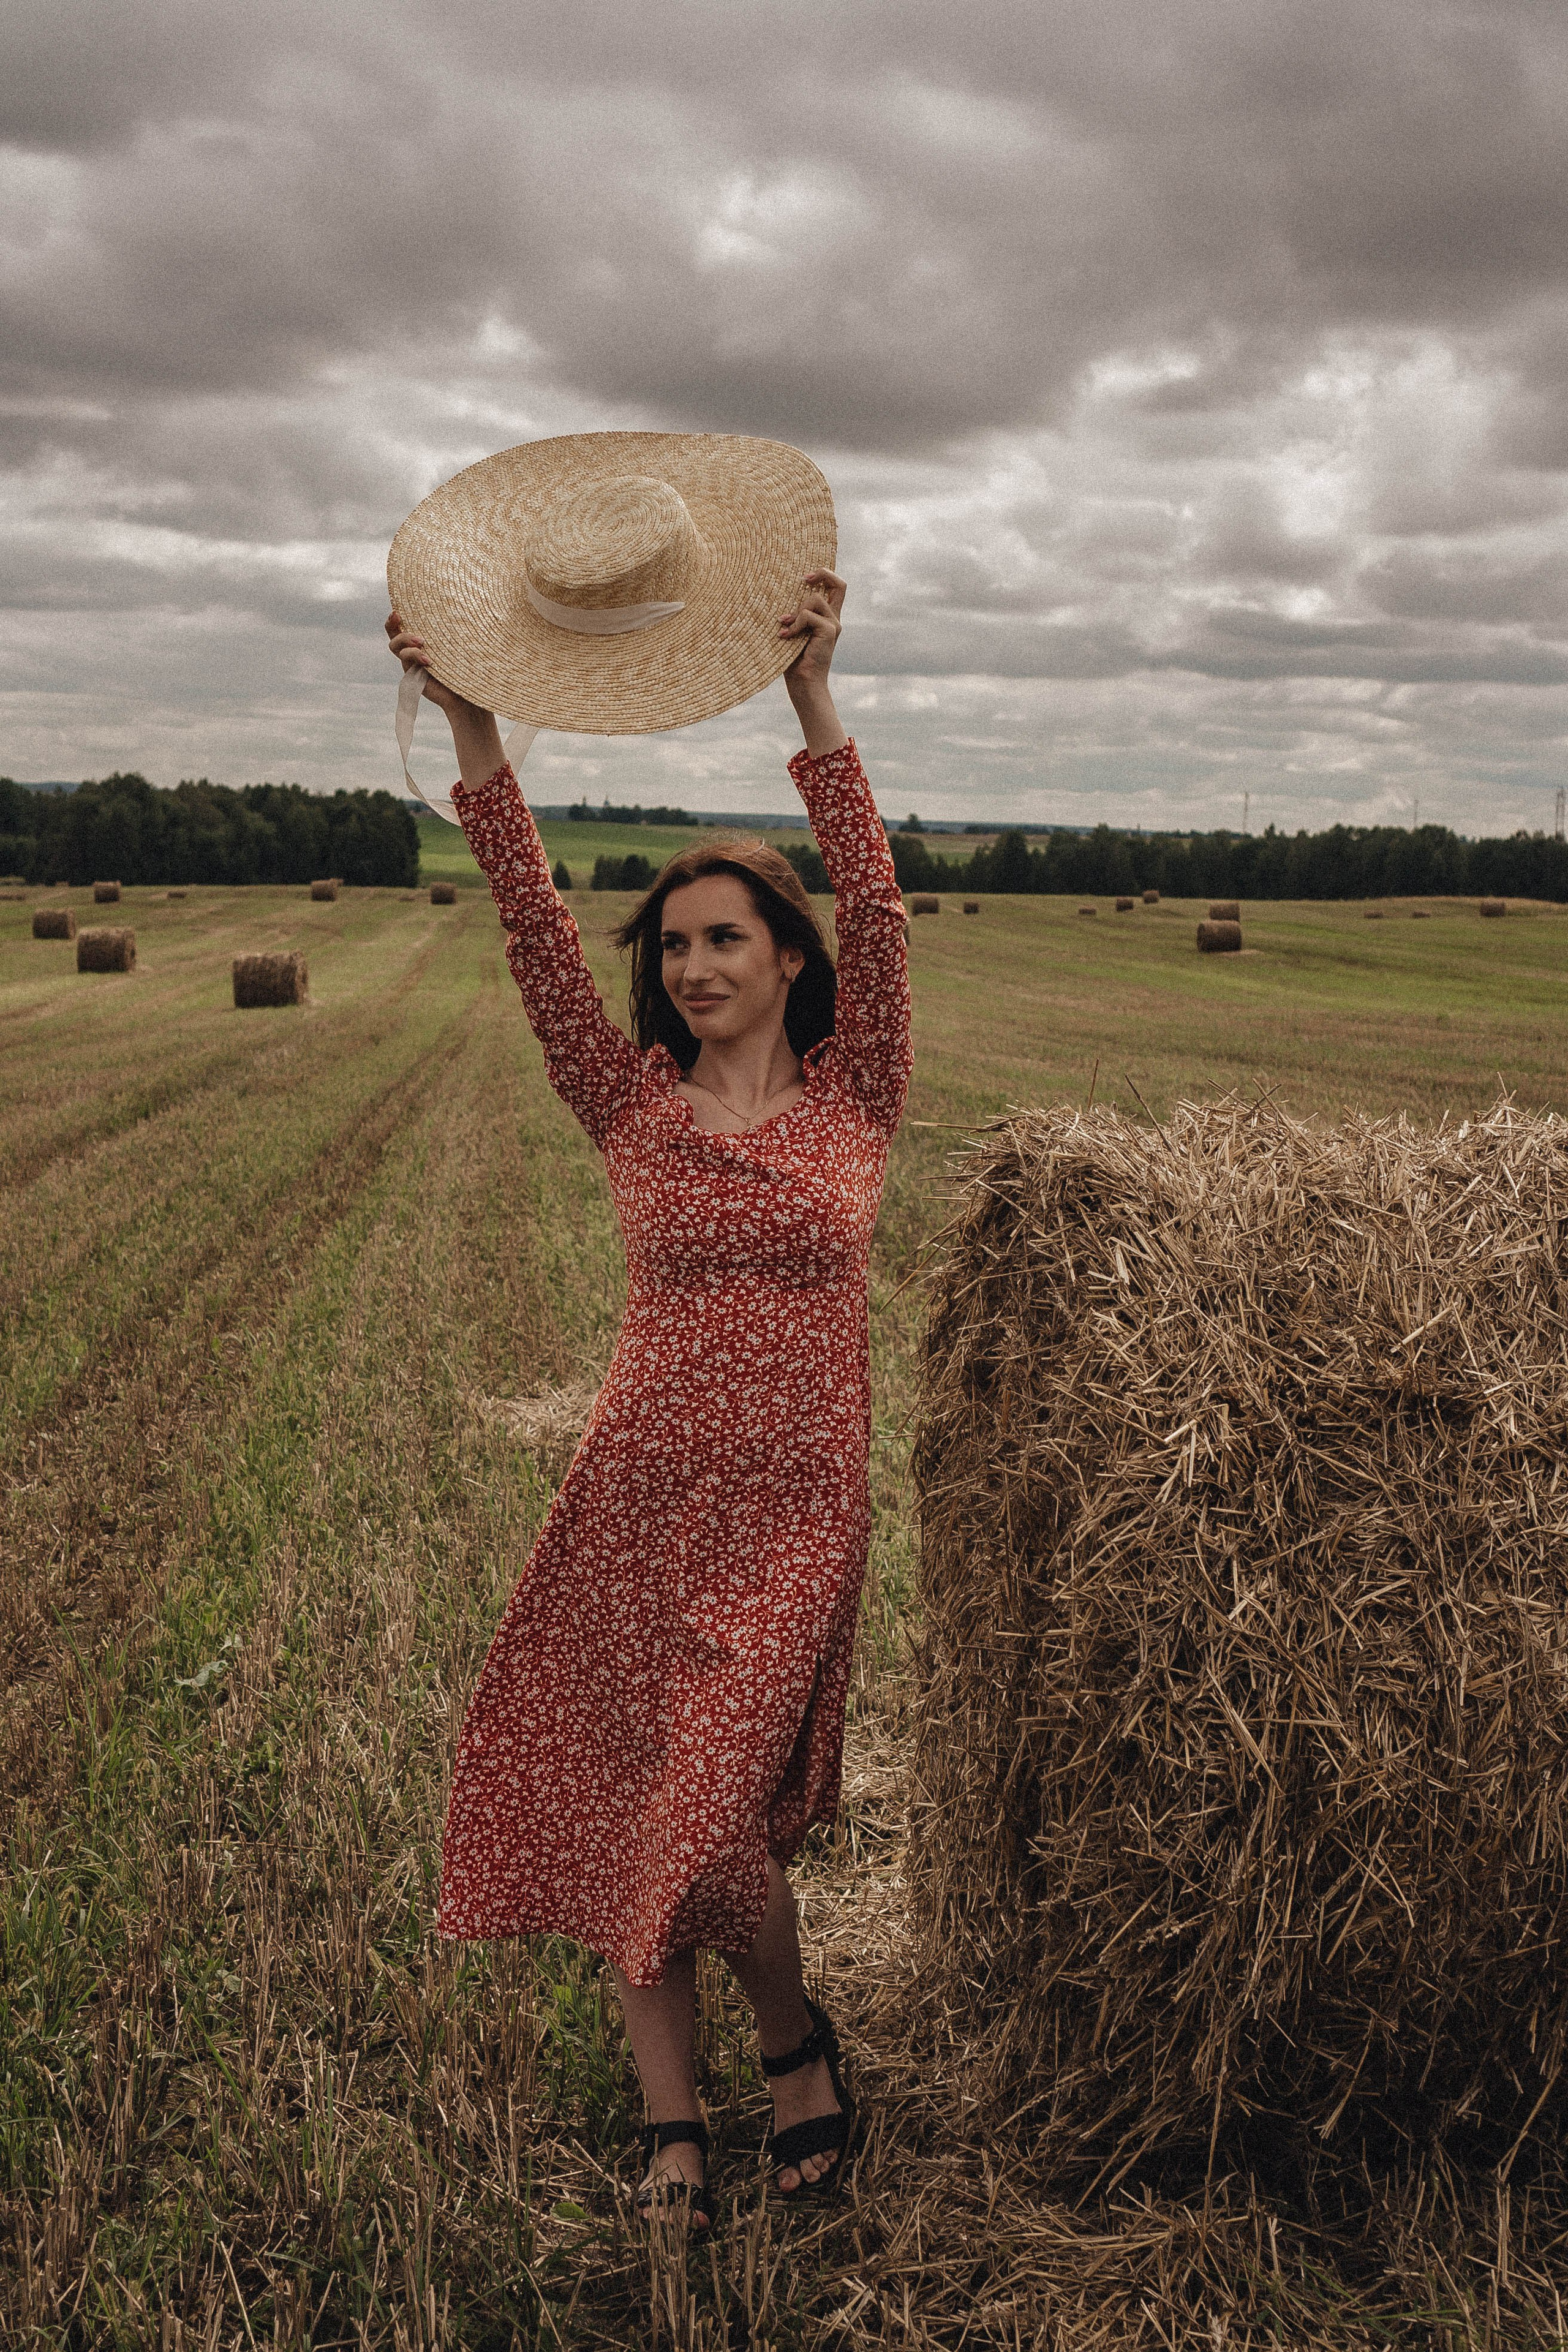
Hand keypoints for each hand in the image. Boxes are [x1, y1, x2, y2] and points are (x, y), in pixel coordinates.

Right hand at [385, 612, 490, 722]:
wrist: (468, 695)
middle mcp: (416, 650)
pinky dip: (415, 656)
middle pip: (393, 635)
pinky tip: (428, 660)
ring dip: (406, 640)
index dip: (396, 617)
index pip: (405, 625)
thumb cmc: (470, 667)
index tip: (397, 610)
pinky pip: (406, 662)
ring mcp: (412, 663)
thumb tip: (468, 605)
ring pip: (396, 648)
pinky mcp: (412, 675)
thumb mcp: (463, 644)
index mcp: (425, 640)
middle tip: (399, 618)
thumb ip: (456, 628)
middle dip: (393, 625)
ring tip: (423, 643)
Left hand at [779, 572, 848, 756]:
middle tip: (801, 579)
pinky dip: (794, 624)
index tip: (805, 577)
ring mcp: (833, 625)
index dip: (825, 575)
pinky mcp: (829, 632)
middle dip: (821, 574)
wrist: (803, 685)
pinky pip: (807, 616)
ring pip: (813, 600)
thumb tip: (777, 594)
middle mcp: (834, 620)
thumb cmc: (792, 661)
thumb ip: (793, 615)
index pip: (836, 588)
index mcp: (827, 618)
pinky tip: (785, 637)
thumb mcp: (792, 632)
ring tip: (783, 627)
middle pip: (839, 584)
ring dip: (795, 611)